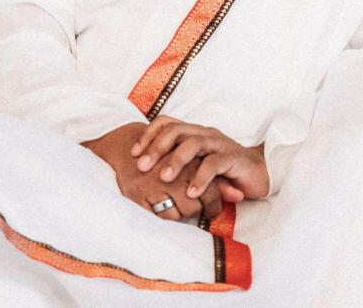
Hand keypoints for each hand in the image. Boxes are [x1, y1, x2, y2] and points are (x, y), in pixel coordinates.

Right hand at [82, 122, 215, 221]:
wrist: (123, 145)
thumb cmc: (162, 153)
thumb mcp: (188, 159)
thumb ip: (215, 178)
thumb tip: (239, 195)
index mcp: (185, 160)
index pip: (208, 190)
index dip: (213, 202)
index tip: (213, 207)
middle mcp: (169, 173)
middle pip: (194, 205)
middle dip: (197, 209)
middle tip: (196, 208)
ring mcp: (151, 186)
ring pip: (177, 214)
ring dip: (181, 214)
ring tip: (178, 206)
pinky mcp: (136, 196)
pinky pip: (158, 218)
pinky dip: (165, 217)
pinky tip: (165, 209)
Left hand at [132, 117, 269, 204]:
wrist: (259, 173)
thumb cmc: (223, 171)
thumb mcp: (196, 166)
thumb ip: (178, 166)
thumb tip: (145, 175)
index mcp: (194, 132)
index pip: (167, 123)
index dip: (148, 135)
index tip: (133, 154)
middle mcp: (205, 133)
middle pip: (176, 130)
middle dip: (156, 147)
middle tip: (142, 166)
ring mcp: (219, 144)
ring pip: (193, 143)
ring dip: (176, 160)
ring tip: (164, 178)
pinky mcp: (233, 158)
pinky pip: (214, 164)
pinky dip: (200, 178)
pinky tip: (191, 192)